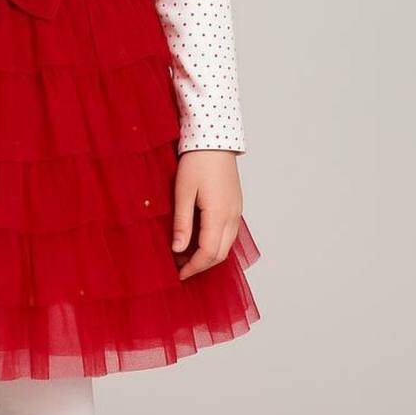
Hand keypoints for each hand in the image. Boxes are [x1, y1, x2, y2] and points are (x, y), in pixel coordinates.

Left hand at [171, 149, 242, 279]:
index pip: (209, 254)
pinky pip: (229, 234)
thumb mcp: (183, 191)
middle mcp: (232, 217)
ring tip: (186, 255)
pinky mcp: (236, 206)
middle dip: (201, 265)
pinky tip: (199, 239)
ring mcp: (237, 212)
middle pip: (221, 254)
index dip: (193, 267)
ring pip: (227, 245)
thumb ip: (182, 223)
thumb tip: (178, 250)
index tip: (178, 274)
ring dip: (208, 255)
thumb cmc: (196, 162)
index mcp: (219, 215)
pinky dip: (215, 243)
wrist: (215, 140)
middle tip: (180, 267)